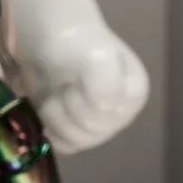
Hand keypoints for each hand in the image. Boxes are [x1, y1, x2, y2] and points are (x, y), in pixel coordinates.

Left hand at [37, 35, 148, 155]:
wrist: (48, 35)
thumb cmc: (72, 40)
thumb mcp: (95, 54)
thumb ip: (104, 82)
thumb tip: (103, 109)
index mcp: (134, 93)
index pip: (104, 116)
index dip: (82, 103)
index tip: (73, 81)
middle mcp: (121, 112)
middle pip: (92, 133)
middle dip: (68, 111)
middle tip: (61, 85)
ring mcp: (99, 124)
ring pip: (78, 142)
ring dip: (57, 121)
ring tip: (53, 96)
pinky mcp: (77, 131)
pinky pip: (66, 147)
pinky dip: (52, 133)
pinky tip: (48, 112)